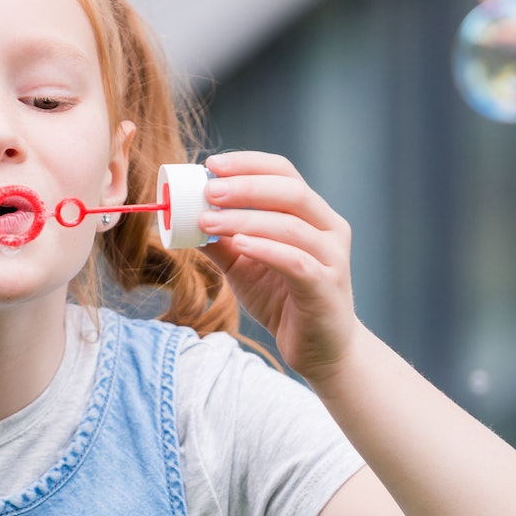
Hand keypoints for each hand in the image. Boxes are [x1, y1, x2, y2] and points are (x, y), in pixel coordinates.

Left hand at [197, 151, 362, 384]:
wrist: (320, 351)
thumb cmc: (285, 302)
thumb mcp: (244, 267)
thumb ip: (221, 241)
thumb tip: (183, 218)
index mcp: (313, 214)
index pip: (284, 173)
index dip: (248, 164)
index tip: (211, 165)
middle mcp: (330, 229)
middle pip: (290, 191)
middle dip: (245, 187)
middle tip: (207, 190)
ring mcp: (332, 257)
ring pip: (290, 225)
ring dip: (245, 219)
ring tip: (207, 221)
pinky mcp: (326, 287)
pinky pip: (295, 261)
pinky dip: (265, 248)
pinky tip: (239, 244)